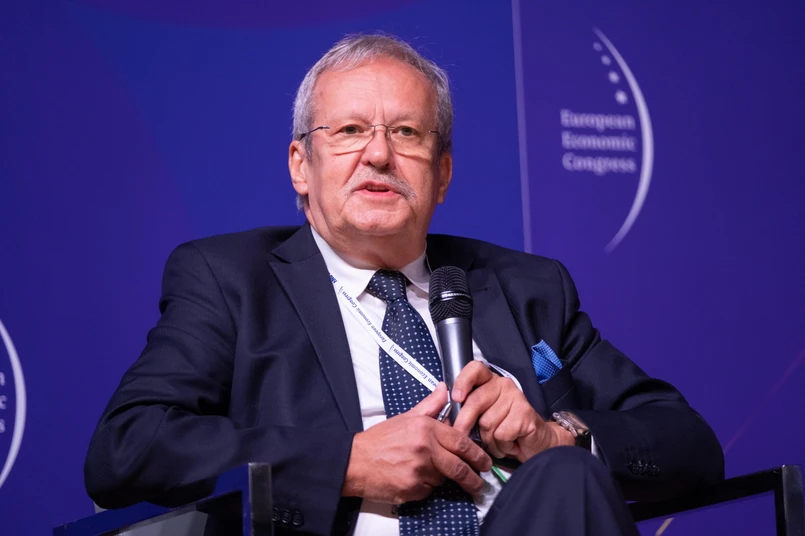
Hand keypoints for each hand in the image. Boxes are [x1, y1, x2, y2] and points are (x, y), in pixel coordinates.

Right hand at [342, 382, 492, 503]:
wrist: (354, 462)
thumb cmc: (379, 440)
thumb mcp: (406, 417)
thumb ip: (430, 406)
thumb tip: (444, 389)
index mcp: (425, 429)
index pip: (461, 442)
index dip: (477, 454)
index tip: (485, 462)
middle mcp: (425, 450)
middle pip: (459, 467)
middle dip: (473, 477)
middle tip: (480, 482)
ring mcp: (419, 471)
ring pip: (443, 479)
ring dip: (440, 478)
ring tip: (426, 471)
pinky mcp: (412, 490)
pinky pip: (428, 491)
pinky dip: (425, 487)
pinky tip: (413, 478)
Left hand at [452, 362, 572, 461]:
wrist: (535, 444)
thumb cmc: (503, 430)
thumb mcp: (481, 417)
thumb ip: (465, 409)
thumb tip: (444, 409)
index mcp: (490, 381)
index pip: (475, 369)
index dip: (463, 381)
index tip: (456, 397)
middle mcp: (503, 385)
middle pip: (475, 401)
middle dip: (465, 423)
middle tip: (462, 436)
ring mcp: (516, 398)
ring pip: (487, 423)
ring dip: (488, 440)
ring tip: (497, 441)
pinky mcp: (525, 413)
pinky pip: (500, 434)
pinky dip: (501, 446)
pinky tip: (509, 444)